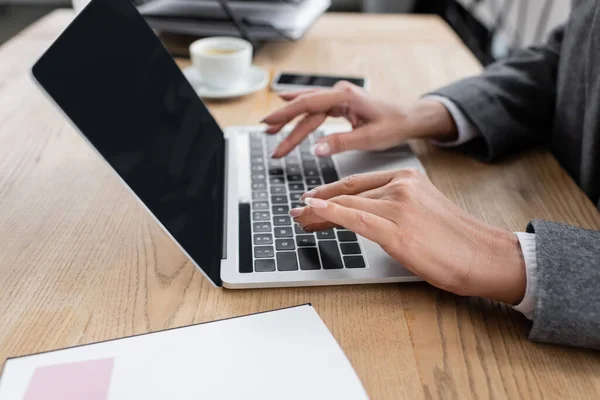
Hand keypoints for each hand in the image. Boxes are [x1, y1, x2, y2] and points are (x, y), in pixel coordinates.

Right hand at [261, 81, 457, 157]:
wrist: (411, 117)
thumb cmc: (395, 124)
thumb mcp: (369, 138)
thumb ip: (340, 143)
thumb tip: (314, 149)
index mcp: (346, 97)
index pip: (309, 103)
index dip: (286, 113)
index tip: (269, 121)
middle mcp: (340, 93)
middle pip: (305, 106)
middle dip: (285, 120)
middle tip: (266, 131)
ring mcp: (340, 97)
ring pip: (309, 106)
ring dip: (291, 119)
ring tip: (271, 130)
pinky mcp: (341, 104)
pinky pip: (316, 106)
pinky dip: (302, 110)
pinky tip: (288, 107)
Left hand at [290, 169, 526, 304]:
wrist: (484, 256)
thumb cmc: (455, 240)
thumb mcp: (421, 211)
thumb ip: (392, 207)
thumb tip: (363, 216)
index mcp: (407, 178)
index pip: (358, 184)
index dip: (330, 193)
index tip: (313, 200)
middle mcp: (401, 186)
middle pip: (348, 193)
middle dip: (319, 203)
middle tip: (299, 211)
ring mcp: (399, 206)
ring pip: (348, 206)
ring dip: (318, 214)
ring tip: (300, 221)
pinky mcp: (397, 230)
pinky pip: (356, 219)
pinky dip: (331, 213)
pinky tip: (313, 211)